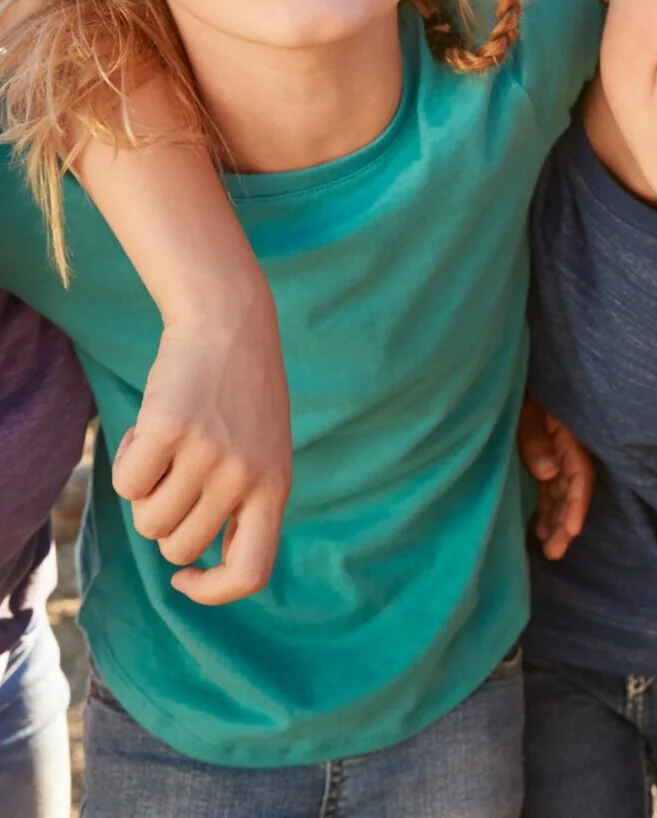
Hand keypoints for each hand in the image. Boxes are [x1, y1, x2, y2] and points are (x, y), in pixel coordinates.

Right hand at [117, 288, 290, 605]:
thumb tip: (189, 559)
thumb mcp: (263, 453)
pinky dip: (125, 461)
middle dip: (164, 521)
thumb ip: (240, 504)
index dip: (212, 590)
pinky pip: (124, 483)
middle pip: (176, 547)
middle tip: (176, 475)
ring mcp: (208, 456)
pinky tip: (149, 430)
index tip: (185, 576)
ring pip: (147, 520)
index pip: (250, 573)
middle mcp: (245, 478)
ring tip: (169, 446)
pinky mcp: (169, 431)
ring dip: (144, 490)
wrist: (231, 325)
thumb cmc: (240, 396)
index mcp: (275, 490)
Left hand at [519, 398, 593, 559]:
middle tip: (555, 552)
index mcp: (568, 433)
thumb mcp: (524, 409)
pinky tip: (539, 527)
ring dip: (556, 519)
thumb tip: (549, 473)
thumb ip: (536, 439)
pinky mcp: (541, 455)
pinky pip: (548, 487)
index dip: (577, 503)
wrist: (503, 373)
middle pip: (572, 489)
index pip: (579, 474)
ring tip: (548, 547)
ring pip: (560, 492)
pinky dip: (546, 507)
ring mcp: (553, 452)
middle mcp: (564, 447)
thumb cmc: (517, 388)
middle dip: (566, 522)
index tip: (572, 530)